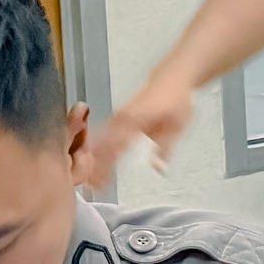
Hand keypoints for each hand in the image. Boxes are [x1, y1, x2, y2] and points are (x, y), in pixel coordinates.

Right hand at [77, 73, 196, 185]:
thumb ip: (166, 147)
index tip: (100, 182)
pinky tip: (87, 159)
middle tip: (88, 186)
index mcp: (135, 121)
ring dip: (91, 157)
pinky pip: (100, 132)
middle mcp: (121, 118)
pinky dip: (93, 146)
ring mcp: (117, 115)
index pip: (116, 147)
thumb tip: (159, 168)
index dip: (106, 166)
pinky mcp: (116, 115)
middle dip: (94, 166)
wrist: (172, 77)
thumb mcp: (177, 125)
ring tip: (86, 177)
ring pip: (97, 139)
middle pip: (101, 145)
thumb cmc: (177, 100)